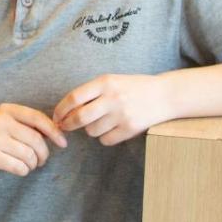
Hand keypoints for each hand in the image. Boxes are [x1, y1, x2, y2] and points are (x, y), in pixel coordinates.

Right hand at [0, 103, 65, 178]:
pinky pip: (19, 166)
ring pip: (29, 155)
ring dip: (33, 164)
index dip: (54, 131)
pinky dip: (24, 171)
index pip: (37, 118)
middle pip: (35, 139)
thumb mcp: (10, 125)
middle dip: (43, 153)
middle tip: (41, 160)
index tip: (63, 143)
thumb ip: (30, 125)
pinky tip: (19, 168)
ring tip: (29, 164)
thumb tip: (59, 132)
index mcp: (6, 110)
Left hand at [53, 74, 170, 145]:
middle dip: (68, 124)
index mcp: (106, 82)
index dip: (61, 109)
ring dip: (90, 130)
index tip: (56, 116)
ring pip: (92, 131)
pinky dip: (104, 137)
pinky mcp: (130, 129)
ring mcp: (122, 114)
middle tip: (65, 126)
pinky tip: (113, 128)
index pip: (74, 97)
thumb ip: (91, 92)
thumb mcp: (112, 81)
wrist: (165, 95)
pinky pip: (105, 140)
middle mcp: (113, 98)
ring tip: (101, 122)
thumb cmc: (133, 87)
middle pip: (79, 117)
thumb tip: (65, 111)